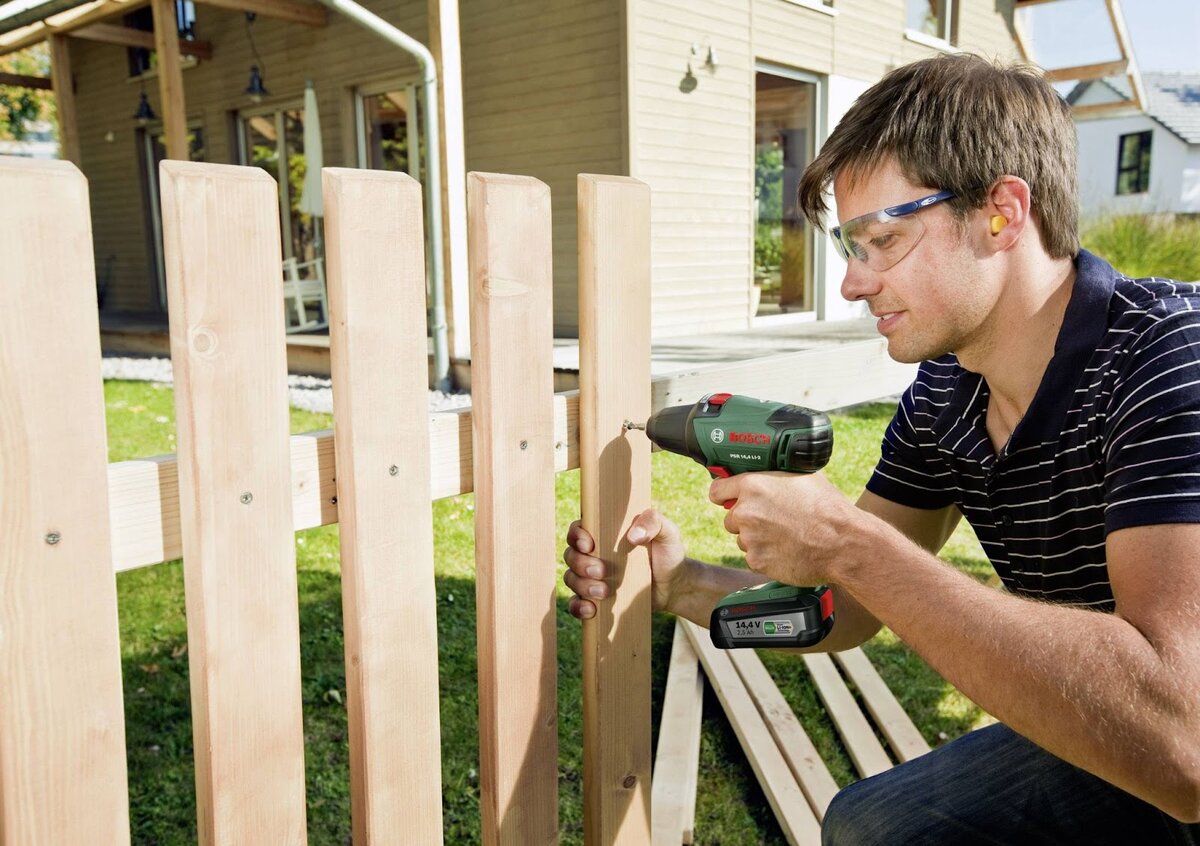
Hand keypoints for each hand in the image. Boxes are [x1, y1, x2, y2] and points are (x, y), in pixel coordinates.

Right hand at [563, 509, 688, 618]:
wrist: (674, 585)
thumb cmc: (667, 553)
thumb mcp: (667, 532)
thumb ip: (653, 522)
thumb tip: (633, 534)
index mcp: (604, 532)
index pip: (578, 529)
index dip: (577, 536)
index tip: (589, 545)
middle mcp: (593, 553)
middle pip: (571, 555)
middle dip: (581, 564)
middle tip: (602, 571)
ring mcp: (592, 577)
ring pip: (571, 579)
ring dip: (582, 586)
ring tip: (604, 592)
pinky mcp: (595, 598)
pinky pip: (576, 603)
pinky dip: (578, 607)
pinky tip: (591, 610)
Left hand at [710, 471, 857, 584]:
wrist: (843, 542)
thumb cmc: (827, 507)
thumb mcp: (800, 477)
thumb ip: (772, 476)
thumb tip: (763, 475)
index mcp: (753, 485)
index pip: (718, 490)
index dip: (724, 495)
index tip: (726, 500)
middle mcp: (745, 511)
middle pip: (731, 518)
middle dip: (746, 520)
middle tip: (772, 521)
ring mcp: (749, 538)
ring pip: (743, 539)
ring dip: (757, 539)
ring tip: (785, 536)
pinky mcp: (756, 561)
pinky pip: (754, 558)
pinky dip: (766, 557)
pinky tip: (786, 550)